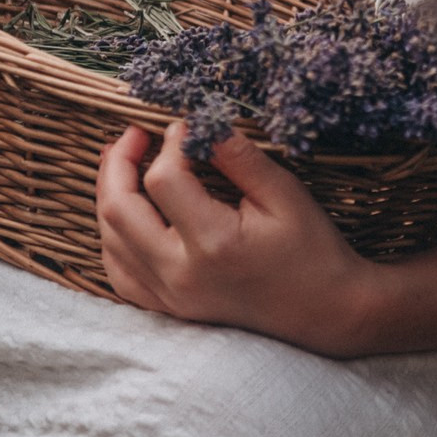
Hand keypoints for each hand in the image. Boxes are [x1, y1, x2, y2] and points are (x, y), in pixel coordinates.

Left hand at [95, 122, 374, 353]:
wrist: (326, 311)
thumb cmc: (312, 249)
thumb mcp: (284, 193)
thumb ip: (238, 156)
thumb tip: (198, 124)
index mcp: (213, 243)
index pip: (163, 180)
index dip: (168, 144)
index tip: (187, 127)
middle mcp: (181, 274)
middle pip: (118, 210)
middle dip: (118, 162)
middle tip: (135, 134)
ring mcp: (171, 296)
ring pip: (110, 240)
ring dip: (110, 196)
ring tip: (124, 164)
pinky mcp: (170, 308)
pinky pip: (119, 273)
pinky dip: (114, 238)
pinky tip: (127, 214)